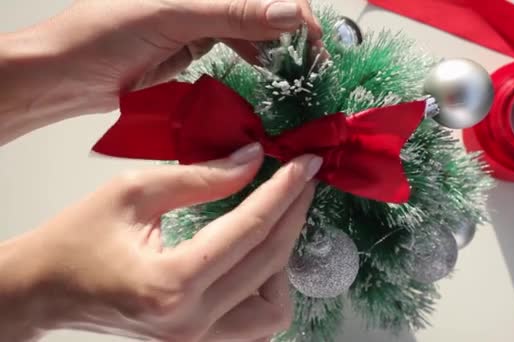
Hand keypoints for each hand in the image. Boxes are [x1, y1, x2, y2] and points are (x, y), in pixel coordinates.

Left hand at [0, 0, 322, 144]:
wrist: (65, 73)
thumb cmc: (102, 35)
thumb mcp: (173, 16)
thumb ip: (233, 13)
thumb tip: (288, 12)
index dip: (294, 14)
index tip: (315, 46)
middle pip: (261, 9)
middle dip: (291, 32)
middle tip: (313, 65)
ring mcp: (197, 22)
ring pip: (251, 28)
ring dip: (276, 48)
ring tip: (296, 73)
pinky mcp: (191, 47)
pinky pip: (233, 47)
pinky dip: (254, 59)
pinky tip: (266, 72)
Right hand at [0, 143, 322, 340]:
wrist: (43, 289)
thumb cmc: (76, 239)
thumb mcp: (134, 191)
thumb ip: (202, 176)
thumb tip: (253, 158)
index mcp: (169, 284)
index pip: (249, 231)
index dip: (283, 191)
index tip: (306, 164)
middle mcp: (190, 324)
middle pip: (268, 265)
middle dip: (293, 215)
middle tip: (301, 181)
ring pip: (273, 310)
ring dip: (282, 262)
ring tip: (274, 223)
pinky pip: (254, 324)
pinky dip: (266, 289)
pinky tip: (257, 257)